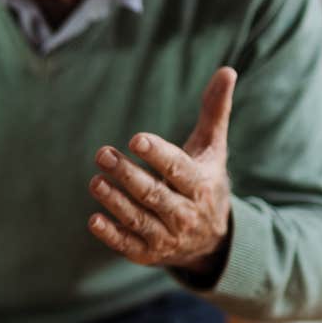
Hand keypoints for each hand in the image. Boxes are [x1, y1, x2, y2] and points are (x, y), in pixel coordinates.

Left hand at [88, 67, 236, 276]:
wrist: (214, 239)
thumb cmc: (205, 180)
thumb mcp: (213, 148)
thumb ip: (215, 112)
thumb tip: (227, 69)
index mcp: (201, 184)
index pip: (178, 168)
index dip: (158, 154)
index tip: (137, 139)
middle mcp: (186, 213)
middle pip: (154, 194)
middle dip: (127, 174)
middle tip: (102, 154)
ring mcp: (168, 236)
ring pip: (139, 219)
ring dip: (116, 201)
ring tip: (96, 181)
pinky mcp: (150, 253)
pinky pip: (129, 245)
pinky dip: (112, 234)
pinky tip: (94, 219)